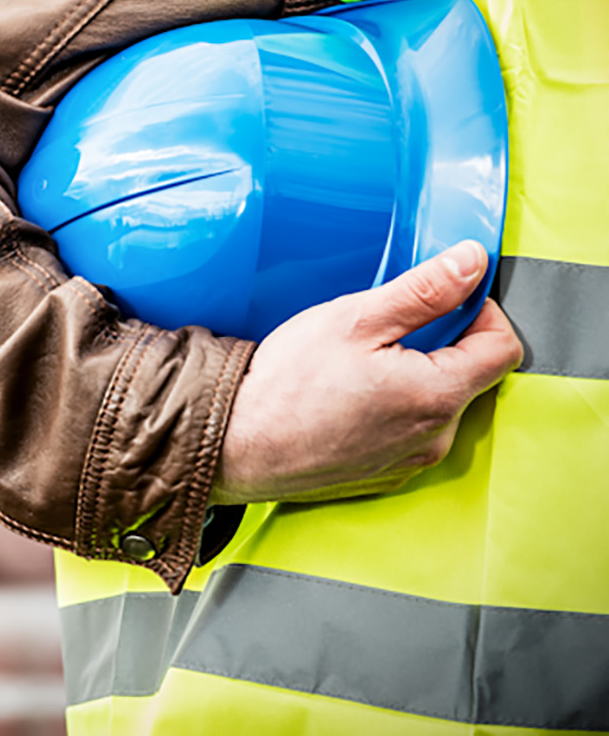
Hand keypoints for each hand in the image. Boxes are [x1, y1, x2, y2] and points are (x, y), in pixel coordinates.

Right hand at [211, 240, 522, 504]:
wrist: (235, 444)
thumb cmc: (287, 384)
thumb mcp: (355, 319)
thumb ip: (423, 290)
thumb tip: (471, 263)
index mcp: (437, 395)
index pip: (504, 346)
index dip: (481, 311)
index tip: (443, 298)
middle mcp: (435, 436)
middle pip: (470, 375)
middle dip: (442, 344)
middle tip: (384, 330)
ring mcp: (410, 461)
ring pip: (438, 405)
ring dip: (415, 378)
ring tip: (359, 365)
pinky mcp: (385, 476)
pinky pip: (409, 433)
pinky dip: (391, 409)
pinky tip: (348, 397)